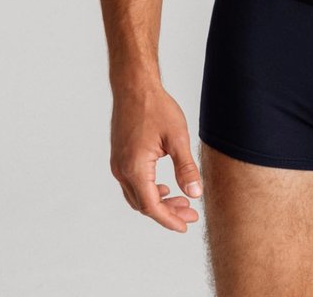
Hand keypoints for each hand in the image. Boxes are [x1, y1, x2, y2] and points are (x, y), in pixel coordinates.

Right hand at [110, 82, 202, 231]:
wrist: (134, 86)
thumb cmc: (155, 107)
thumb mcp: (177, 137)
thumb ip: (186, 168)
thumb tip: (194, 194)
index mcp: (135, 168)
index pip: (152, 206)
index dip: (169, 219)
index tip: (186, 225)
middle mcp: (122, 170)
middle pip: (144, 204)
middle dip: (167, 212)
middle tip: (189, 213)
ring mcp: (118, 164)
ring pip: (137, 196)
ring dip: (158, 202)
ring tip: (181, 201)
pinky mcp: (119, 157)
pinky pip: (132, 184)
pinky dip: (149, 191)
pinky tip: (165, 187)